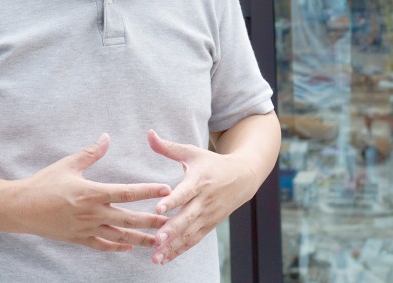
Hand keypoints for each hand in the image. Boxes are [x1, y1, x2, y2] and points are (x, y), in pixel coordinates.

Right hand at [11, 133, 170, 251]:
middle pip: (129, 218)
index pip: (126, 193)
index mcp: (92, 193)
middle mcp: (92, 213)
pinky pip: (103, 245)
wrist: (22, 208)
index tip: (166, 190)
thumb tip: (106, 137)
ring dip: (140, 238)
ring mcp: (86, 229)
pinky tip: (129, 246)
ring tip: (158, 240)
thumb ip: (90, 153)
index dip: (148, 191)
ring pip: (119, 236)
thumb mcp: (68, 165)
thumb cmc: (44, 183)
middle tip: (171, 221)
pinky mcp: (79, 239)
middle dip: (151, 220)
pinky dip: (117, 246)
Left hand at [147, 129, 259, 264]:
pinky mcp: (209, 225)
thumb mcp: (192, 152)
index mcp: (199, 181)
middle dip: (172, 229)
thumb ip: (169, 147)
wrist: (243, 177)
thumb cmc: (212, 163)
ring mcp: (208, 215)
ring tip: (156, 257)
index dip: (172, 200)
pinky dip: (180, 250)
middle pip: (187, 217)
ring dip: (173, 246)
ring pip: (190, 233)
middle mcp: (204, 201)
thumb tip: (149, 133)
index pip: (184, 192)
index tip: (159, 208)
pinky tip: (165, 258)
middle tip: (156, 239)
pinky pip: (194, 240)